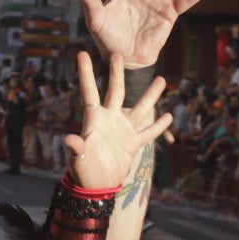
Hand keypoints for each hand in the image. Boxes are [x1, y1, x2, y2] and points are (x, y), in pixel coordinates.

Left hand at [62, 50, 171, 191]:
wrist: (96, 186)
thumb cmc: (83, 172)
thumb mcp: (79, 159)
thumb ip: (77, 147)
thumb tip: (70, 139)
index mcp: (93, 119)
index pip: (89, 91)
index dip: (86, 73)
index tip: (82, 53)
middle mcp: (109, 119)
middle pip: (116, 91)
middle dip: (116, 73)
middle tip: (119, 54)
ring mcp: (123, 130)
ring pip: (139, 108)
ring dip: (150, 95)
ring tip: (162, 79)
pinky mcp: (133, 143)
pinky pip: (148, 132)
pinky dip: (158, 126)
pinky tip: (168, 116)